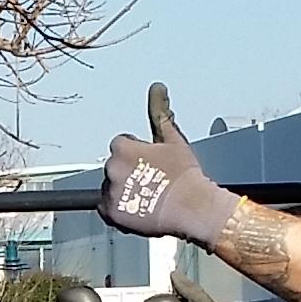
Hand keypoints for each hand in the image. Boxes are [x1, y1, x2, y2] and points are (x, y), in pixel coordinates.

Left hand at [100, 83, 238, 247]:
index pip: (121, 145)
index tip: (151, 163)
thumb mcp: (172, 139)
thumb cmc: (184, 175)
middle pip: (115, 166)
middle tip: (152, 181)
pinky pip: (107, 209)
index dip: (138, 153)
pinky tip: (139, 208)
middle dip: (129, 171)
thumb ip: (159, 112)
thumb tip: (157, 88)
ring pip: (111, 187)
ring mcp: (111, 192)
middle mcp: (112, 168)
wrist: (192, 208)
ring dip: (124, 190)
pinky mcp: (112, 213)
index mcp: (122, 148)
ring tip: (148, 196)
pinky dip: (120, 209)